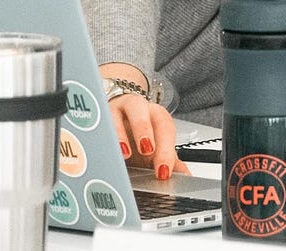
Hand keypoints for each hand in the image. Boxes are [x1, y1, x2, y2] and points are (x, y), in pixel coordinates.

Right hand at [101, 63, 189, 178]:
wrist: (118, 117)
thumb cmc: (136, 134)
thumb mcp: (153, 146)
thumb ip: (168, 159)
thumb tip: (185, 176)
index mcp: (157, 116)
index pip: (165, 128)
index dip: (166, 151)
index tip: (163, 172)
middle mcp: (140, 108)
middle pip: (146, 114)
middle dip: (146, 132)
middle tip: (147, 152)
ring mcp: (119, 108)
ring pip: (122, 111)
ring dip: (123, 132)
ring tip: (125, 152)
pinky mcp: (101, 113)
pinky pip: (101, 119)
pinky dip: (102, 133)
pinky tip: (102, 147)